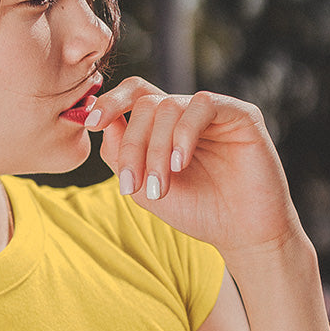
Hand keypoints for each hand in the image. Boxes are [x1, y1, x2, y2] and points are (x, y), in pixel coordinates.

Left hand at [93, 78, 304, 260]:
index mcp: (163, 126)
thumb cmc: (195, 210)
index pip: (133, 96)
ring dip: (156, 149)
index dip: (109, 102)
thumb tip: (103, 122)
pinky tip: (180, 164)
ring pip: (169, 107)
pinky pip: (203, 105)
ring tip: (160, 187)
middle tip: (134, 185)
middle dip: (133, 146)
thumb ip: (120, 155)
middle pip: (146, 104)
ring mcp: (213, 112)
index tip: (88, 122)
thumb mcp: (143, 187)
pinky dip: (183, 134)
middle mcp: (187, 113)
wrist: (239, 233)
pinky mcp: (241, 114)